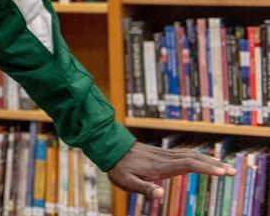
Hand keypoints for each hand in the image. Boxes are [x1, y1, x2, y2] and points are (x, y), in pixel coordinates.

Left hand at [107, 142, 234, 199]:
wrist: (110, 148)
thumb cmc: (118, 168)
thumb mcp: (127, 182)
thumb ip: (143, 189)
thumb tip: (160, 194)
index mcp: (160, 166)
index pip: (187, 165)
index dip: (205, 168)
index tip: (221, 172)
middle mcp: (165, 158)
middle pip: (194, 159)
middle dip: (214, 165)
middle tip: (233, 171)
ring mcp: (165, 155)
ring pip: (191, 155)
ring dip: (209, 161)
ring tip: (226, 168)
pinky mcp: (163, 154)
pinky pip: (185, 154)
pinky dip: (200, 157)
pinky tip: (207, 161)